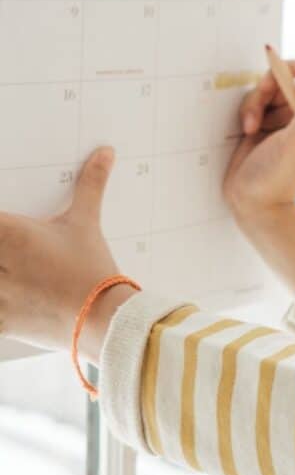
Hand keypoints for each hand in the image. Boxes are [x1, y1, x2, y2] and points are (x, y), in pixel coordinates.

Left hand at [0, 146, 122, 351]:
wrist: (104, 319)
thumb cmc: (91, 269)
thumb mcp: (86, 223)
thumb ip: (90, 185)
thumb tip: (104, 153)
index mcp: (13, 235)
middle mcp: (0, 264)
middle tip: (4, 248)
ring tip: (5, 269)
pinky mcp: (2, 321)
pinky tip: (5, 297)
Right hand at [222, 57, 294, 224]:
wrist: (250, 202)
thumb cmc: (277, 179)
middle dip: (279, 76)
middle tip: (265, 88)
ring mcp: (288, 116)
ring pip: (276, 82)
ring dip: (259, 96)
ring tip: (252, 123)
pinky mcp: (267, 119)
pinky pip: (259, 96)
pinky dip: (250, 108)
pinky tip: (248, 129)